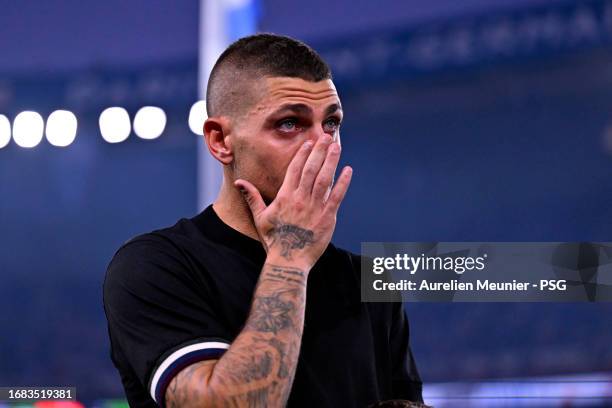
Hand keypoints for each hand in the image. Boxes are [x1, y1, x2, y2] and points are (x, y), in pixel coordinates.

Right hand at [234, 135, 351, 270]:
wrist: (289, 261)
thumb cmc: (274, 240)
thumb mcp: (260, 218)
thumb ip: (252, 197)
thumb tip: (240, 182)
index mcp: (285, 197)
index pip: (295, 169)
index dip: (303, 154)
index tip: (309, 142)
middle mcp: (300, 199)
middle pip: (311, 169)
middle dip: (319, 151)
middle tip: (326, 136)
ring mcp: (315, 208)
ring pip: (325, 179)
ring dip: (331, 161)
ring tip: (336, 146)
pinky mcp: (327, 218)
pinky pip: (336, 196)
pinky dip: (343, 182)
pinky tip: (348, 170)